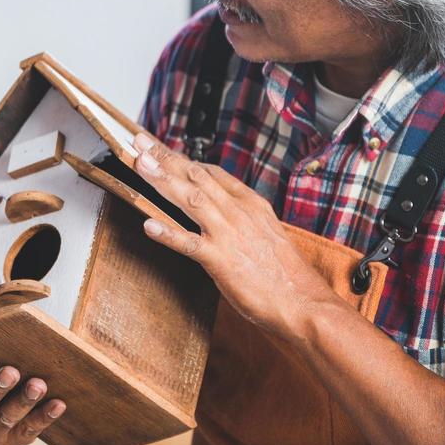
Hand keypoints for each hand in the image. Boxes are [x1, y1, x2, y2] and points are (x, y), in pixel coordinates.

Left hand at [131, 131, 337, 340]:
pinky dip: (167, 233)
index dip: (183, 158)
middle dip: (166, 158)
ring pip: (191, 200)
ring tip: (141, 165)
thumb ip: (242, 216)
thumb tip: (219, 206)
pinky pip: (189, 244)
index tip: (161, 148)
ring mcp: (229, 234)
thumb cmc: (285, 273)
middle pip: (197, 177)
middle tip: (141, 142)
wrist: (303, 301)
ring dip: (163, 180)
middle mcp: (238, 212)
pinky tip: (148, 225)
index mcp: (250, 204)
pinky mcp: (221, 260)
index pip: (211, 172)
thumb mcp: (266, 231)